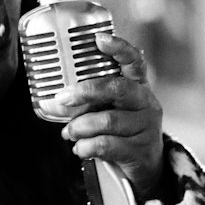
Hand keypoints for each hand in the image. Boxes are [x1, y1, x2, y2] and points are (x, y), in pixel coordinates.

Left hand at [53, 33, 164, 198]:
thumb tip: (56, 98)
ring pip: (107, 120)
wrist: (147, 166)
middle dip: (86, 91)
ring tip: (68, 132)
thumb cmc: (122, 130)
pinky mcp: (140, 150)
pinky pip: (106, 145)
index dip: (118, 47)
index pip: (134, 61)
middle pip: (117, 88)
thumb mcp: (114, 108)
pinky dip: (85, 147)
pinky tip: (79, 148)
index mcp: (138, 86)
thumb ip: (92, 100)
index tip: (99, 38)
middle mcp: (146, 102)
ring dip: (80, 126)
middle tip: (63, 98)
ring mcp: (146, 127)